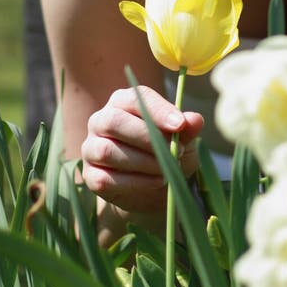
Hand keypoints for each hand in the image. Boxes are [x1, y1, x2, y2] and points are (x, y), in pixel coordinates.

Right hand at [81, 86, 203, 214]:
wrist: (153, 188)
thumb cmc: (167, 152)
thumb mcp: (183, 139)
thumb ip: (187, 128)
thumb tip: (195, 120)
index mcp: (123, 102)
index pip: (136, 97)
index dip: (158, 110)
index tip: (180, 124)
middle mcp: (102, 120)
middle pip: (114, 121)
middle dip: (146, 137)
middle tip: (174, 151)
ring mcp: (92, 148)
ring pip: (108, 151)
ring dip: (142, 162)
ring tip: (167, 170)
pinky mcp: (91, 175)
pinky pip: (105, 178)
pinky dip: (134, 182)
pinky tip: (155, 182)